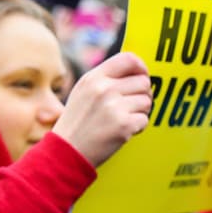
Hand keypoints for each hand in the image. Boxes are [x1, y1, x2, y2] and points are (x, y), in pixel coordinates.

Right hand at [54, 52, 152, 167]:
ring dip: (140, 112)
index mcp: (93, 78)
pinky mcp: (123, 124)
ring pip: (147, 101)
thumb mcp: (83, 93)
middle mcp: (103, 89)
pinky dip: (137, 127)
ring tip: (121, 120)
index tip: (142, 76)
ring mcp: (113, 107)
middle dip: (142, 95)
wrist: (64, 153)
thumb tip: (139, 71)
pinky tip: (121, 132)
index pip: (128, 59)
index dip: (141, 67)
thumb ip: (106, 79)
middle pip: (143, 82)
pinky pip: (145, 119)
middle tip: (129, 107)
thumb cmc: (77, 123)